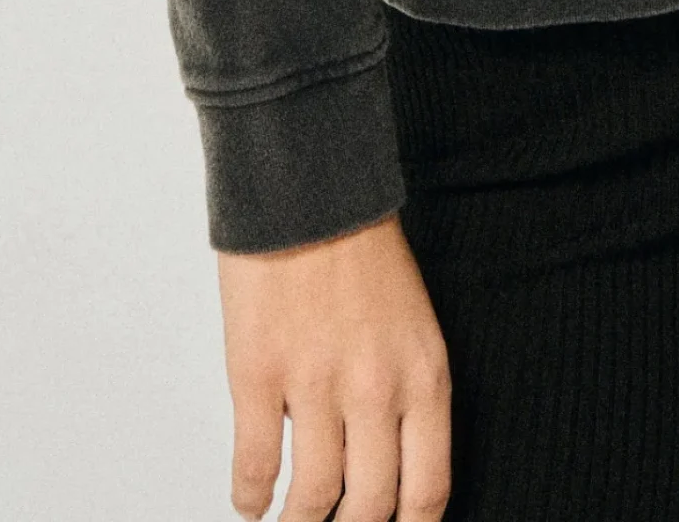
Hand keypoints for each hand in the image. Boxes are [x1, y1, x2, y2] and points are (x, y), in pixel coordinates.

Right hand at [216, 212, 451, 520]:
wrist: (310, 188)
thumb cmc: (362, 248)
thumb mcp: (413, 323)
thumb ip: (407, 391)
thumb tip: (387, 461)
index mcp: (425, 375)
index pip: (427, 488)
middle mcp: (377, 389)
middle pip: (370, 506)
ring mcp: (317, 385)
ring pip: (312, 498)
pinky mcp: (260, 375)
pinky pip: (257, 464)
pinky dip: (251, 495)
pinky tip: (251, 501)